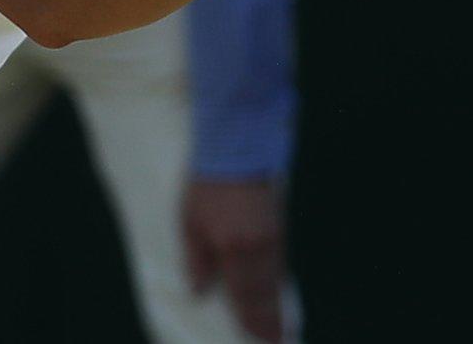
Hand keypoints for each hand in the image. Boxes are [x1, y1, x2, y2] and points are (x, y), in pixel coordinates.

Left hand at [182, 178, 285, 341]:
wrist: (236, 149)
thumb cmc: (206, 186)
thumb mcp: (190, 223)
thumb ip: (195, 260)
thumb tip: (199, 293)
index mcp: (232, 250)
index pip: (243, 296)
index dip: (251, 321)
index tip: (259, 340)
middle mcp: (257, 249)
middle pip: (264, 293)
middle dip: (270, 321)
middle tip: (279, 342)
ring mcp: (272, 237)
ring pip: (275, 280)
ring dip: (278, 306)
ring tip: (283, 328)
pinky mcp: (278, 226)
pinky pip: (280, 264)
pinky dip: (280, 283)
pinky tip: (279, 293)